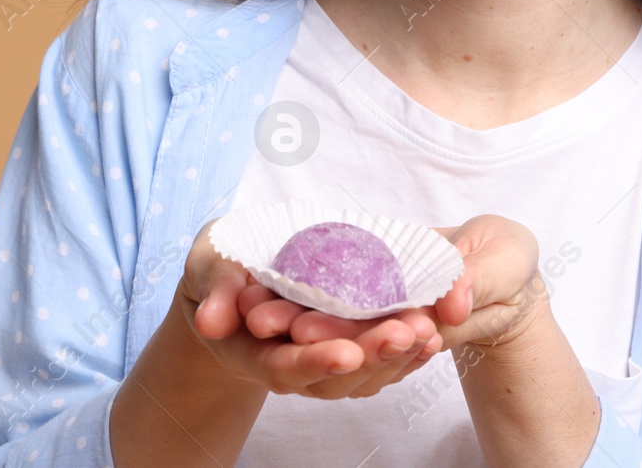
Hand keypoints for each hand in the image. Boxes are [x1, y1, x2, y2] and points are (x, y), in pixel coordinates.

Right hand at [172, 218, 442, 399]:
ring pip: (364, 372)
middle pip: (335, 375)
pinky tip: (432, 331)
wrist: (233, 276)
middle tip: (406, 334)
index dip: (315, 361)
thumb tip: (211, 321)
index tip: (346, 353)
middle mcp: (290, 365)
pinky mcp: (345, 347)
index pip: (284, 365)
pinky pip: (379, 359)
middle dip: (372, 356)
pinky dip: (406, 349)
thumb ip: (213, 291)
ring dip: (397, 355)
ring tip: (427, 330)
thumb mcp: (209, 267)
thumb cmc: (219, 267)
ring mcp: (321, 360)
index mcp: (252, 352)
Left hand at [281, 215, 544, 358]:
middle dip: (298, 329)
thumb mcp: (508, 263)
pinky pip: (330, 292)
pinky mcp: (371, 289)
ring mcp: (381, 313)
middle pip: (341, 338)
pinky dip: (296, 284)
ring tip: (245, 302)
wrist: (503, 259)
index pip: (377, 341)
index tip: (302, 328)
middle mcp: (396, 328)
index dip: (340, 338)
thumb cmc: (512, 263)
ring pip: (329, 320)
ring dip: (288, 312)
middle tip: (258, 316)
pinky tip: (261, 275)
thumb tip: (452, 302)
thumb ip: (481, 280)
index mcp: (428, 329)